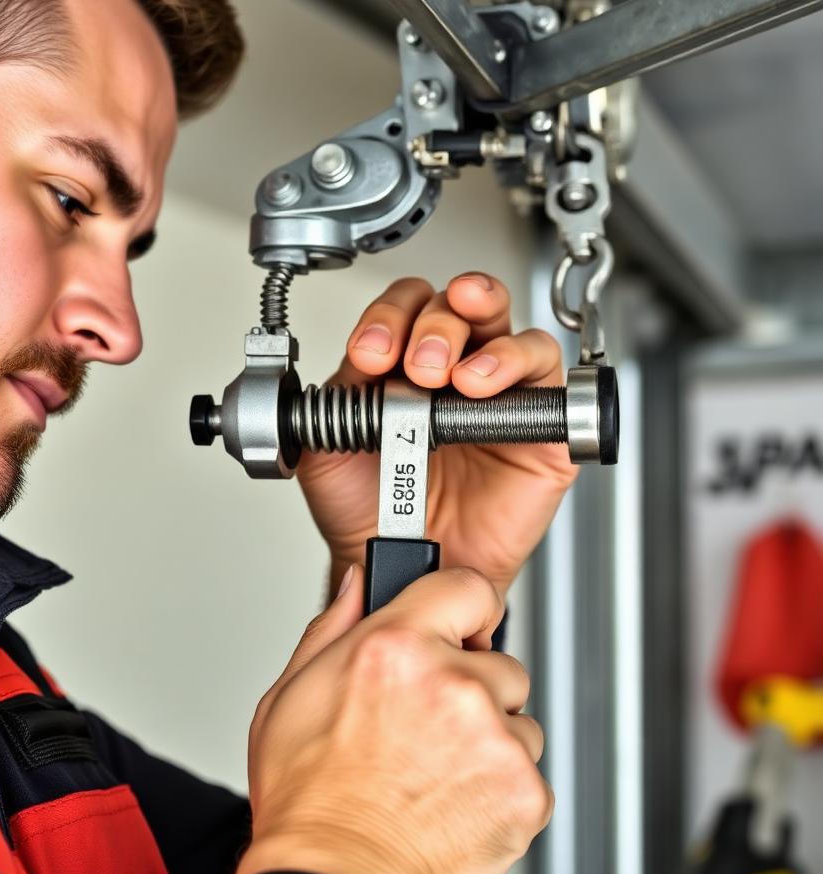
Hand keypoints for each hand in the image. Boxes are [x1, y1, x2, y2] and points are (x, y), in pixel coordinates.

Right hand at [237, 566, 552, 873]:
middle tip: (429, 724)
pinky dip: (502, 786)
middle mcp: (451, 683)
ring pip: (518, 718)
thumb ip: (335, 624)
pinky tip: (455, 800)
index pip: (466, 587)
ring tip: (437, 771)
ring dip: (489, 738)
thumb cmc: (308, 801)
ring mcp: (494, 737)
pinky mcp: (525, 789)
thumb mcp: (290, 694)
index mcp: (394, 647)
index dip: (463, 607)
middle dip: (471, 687)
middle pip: (497, 661)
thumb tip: (361, 583)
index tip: (460, 625)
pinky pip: (529, 770)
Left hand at [298, 274, 576, 593]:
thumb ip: (337, 397)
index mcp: (400, 365)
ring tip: (455, 377)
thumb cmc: (370, 511)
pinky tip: (483, 385)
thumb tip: (360, 358)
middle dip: (433, 326)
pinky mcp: (541, 424)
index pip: (404, 308)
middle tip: (418, 367)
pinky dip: (515, 362)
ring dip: (476, 334)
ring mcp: (498, 392)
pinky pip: (545, 371)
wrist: (402, 567)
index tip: (371, 353)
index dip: (388, 318)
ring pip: (503, 323)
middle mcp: (452, 369)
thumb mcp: (330, 447)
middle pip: (455, 306)